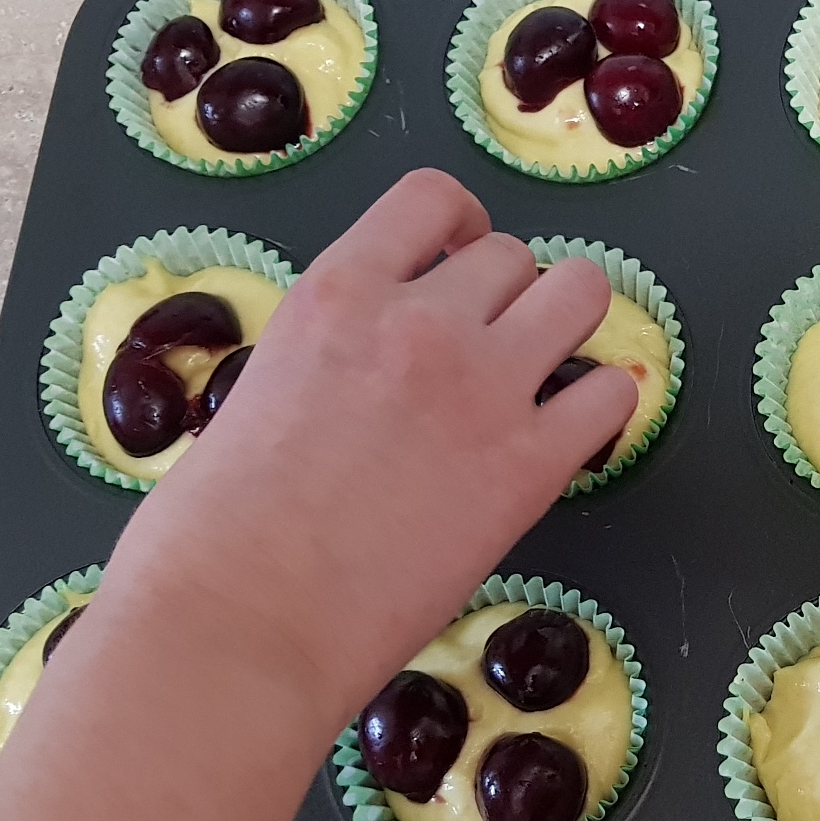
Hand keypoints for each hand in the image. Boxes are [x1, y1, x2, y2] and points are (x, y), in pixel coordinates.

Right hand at [101, 168, 637, 727]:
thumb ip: (327, 362)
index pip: (430, 198)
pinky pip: (610, 397)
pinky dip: (598, 409)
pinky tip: (566, 439)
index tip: (462, 256)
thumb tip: (356, 382)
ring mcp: (484, 388)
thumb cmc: (209, 536)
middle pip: (512, 256)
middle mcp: (420, 320)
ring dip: (567, 327)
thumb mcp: (255, 393)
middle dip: (506, 296)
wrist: (239, 622)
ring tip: (542, 375)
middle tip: (489, 351)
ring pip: (579, 295)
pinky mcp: (530, 466)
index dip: (461, 225)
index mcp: (337, 292)